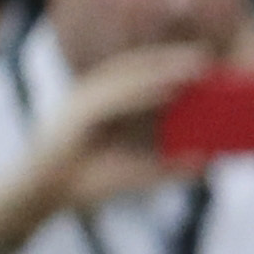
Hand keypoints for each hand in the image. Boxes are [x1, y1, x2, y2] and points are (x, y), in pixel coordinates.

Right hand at [0, 43, 205, 253]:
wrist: (45, 195)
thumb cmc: (88, 182)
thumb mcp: (137, 172)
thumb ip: (169, 166)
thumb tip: (207, 161)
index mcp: (104, 103)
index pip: (138, 75)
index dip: (168, 65)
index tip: (203, 62)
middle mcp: (93, 96)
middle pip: (134, 69)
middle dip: (168, 60)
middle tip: (205, 57)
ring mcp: (83, 102)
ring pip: (127, 78)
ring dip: (161, 70)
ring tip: (194, 67)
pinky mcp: (78, 115)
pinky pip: (115, 99)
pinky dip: (143, 92)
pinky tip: (168, 90)